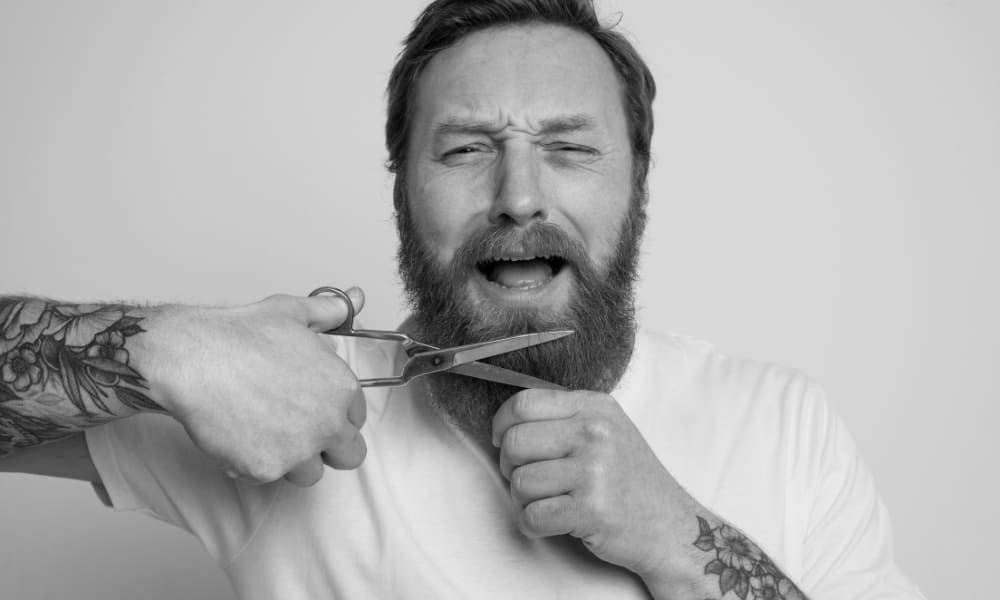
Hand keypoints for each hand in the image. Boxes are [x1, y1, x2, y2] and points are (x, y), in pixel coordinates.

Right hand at [134, 288, 367, 485]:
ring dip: (290, 459)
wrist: (191, 358)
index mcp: (342, 387)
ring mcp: (298, 450)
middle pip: (348, 455)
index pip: (356, 418)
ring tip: (262, 429)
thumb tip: (357, 297)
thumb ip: (331, 311)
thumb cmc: (239, 333)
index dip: (334, 414)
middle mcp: (328, 422)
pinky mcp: (265, 469)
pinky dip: (252, 463)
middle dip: (328, 448)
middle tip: (296, 430)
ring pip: (309, 473)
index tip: (312, 408)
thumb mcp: (293, 311)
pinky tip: (236, 434)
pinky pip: (267, 477)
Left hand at [491, 389, 679, 579]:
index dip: (502, 424)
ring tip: (550, 502)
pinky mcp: (591, 509)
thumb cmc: (630, 481)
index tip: (503, 441)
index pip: (524, 403)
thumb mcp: (607, 430)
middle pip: (515, 442)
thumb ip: (564, 418)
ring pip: (520, 482)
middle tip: (530, 479)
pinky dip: (533, 525)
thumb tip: (506, 422)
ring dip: (524, 500)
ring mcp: (595, 471)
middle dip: (510, 467)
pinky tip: (555, 522)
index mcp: (595, 407)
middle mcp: (596, 433)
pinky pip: (532, 516)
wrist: (670, 527)